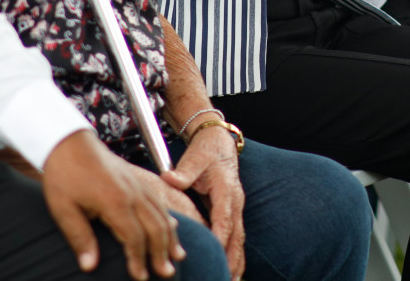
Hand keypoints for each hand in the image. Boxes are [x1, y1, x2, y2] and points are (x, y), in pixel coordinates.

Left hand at [42, 130, 184, 279]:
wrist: (68, 141)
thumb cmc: (63, 174)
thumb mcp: (63, 210)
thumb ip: (79, 238)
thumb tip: (89, 266)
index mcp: (114, 201)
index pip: (134, 237)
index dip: (138, 260)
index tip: (139, 278)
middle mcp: (132, 193)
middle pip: (156, 227)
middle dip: (162, 253)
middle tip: (167, 274)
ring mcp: (137, 184)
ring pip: (162, 214)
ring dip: (171, 237)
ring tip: (178, 256)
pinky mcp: (137, 179)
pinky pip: (159, 201)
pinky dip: (169, 217)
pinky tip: (174, 227)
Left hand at [162, 127, 245, 277]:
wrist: (219, 142)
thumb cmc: (205, 151)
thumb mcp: (194, 158)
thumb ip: (184, 172)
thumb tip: (169, 178)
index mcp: (226, 190)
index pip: (224, 217)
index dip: (220, 236)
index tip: (214, 253)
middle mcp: (235, 202)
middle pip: (236, 235)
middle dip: (232, 258)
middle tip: (224, 277)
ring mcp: (236, 208)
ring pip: (239, 240)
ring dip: (236, 261)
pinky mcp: (232, 213)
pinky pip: (236, 237)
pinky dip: (235, 255)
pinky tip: (230, 271)